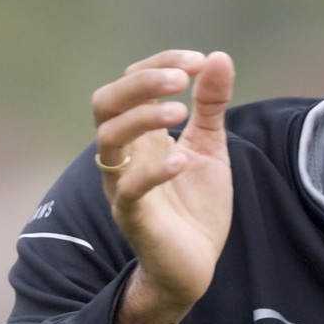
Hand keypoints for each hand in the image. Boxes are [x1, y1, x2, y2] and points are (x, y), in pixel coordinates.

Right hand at [92, 48, 234, 316]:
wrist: (195, 266)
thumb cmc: (196, 208)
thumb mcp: (210, 148)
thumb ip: (211, 106)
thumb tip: (218, 57)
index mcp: (141, 134)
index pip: (132, 81)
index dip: (161, 63)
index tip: (199, 62)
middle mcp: (125, 155)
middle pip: (105, 102)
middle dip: (141, 83)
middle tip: (181, 79)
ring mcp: (123, 186)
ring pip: (108, 140)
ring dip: (142, 118)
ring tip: (180, 112)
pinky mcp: (132, 218)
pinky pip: (129, 191)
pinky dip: (152, 172)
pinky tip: (181, 161)